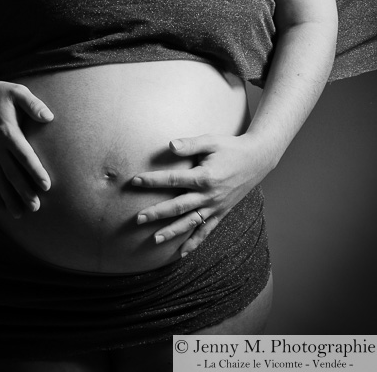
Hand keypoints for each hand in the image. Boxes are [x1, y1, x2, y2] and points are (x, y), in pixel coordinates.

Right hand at [0, 78, 53, 218]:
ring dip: (10, 198)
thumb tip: (49, 117)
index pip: (24, 156)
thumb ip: (34, 105)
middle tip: (36, 207)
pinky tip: (1, 208)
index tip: (46, 185)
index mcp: (7, 132)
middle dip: (24, 191)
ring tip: (20, 214)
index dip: (35, 171)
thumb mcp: (17, 92)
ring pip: (0, 181)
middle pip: (12, 173)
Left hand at [132, 133, 272, 255]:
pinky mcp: (222, 212)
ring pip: (191, 222)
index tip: (135, 181)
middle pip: (178, 206)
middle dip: (157, 212)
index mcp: (204, 176)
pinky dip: (195, 242)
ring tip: (155, 239)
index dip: (153, 181)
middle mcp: (209, 195)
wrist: (257, 159)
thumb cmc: (231, 148)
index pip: (173, 180)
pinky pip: (207, 230)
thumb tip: (169, 144)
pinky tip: (182, 252)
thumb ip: (189, 144)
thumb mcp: (211, 141)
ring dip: (173, 232)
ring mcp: (216, 206)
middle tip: (138, 218)